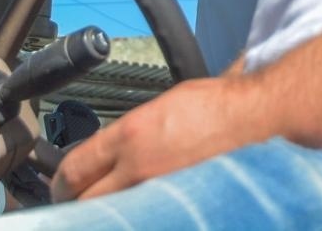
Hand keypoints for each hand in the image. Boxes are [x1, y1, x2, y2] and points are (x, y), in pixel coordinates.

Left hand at [49, 74, 274, 201]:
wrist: (260, 119)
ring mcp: (160, 191)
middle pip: (86, 201)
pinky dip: (138, 220)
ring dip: (106, 216)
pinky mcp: (179, 208)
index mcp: (131, 134)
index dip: (61, 184)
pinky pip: (147, 220)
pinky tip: (142, 217)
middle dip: (76, 206)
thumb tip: (114, 148)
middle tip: (74, 208)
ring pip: (113, 216)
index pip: (75, 168)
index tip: (61, 188)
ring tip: (107, 216)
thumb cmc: (222, 106)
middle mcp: (139, 166)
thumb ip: (134, 129)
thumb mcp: (167, 103)